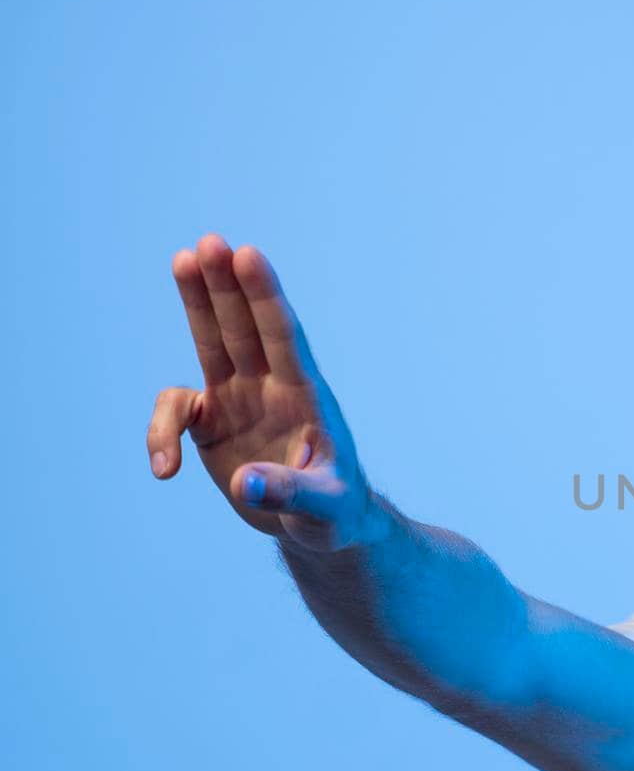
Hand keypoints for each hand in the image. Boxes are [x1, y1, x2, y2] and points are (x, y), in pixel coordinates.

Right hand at [148, 234, 377, 552]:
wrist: (320, 527)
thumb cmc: (335, 515)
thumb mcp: (324, 511)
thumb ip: (290, 494)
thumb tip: (245, 483)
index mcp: (307, 398)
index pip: (284, 338)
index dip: (266, 298)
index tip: (249, 256)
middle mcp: (272, 389)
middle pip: (245, 328)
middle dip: (227, 286)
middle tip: (208, 243)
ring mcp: (241, 401)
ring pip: (214, 343)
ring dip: (199, 303)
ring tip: (182, 257)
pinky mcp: (214, 423)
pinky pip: (176, 412)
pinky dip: (162, 431)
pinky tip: (165, 470)